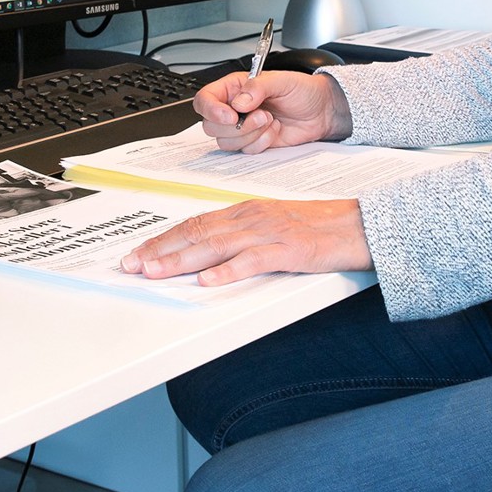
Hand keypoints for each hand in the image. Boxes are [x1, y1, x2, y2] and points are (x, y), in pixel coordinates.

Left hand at [120, 199, 370, 285]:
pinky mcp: (289, 249)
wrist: (359, 225)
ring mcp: (269, 232)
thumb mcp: (271, 226)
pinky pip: (254, 260)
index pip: (195, 224)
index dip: (164, 240)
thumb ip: (240, 238)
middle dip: (161, 251)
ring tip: (155, 271)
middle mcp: (251, 217)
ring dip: (182, 259)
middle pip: (197, 233)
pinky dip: (229, 270)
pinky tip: (210, 279)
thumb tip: (205, 257)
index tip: (139, 254)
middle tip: (132, 265)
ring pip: (216, 245)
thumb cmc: (317, 228)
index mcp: (245, 211)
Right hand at [193, 70, 351, 153]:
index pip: (205, 99)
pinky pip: (245, 151)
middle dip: (237, 126)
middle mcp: (234, 108)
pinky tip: (274, 130)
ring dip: (251, 134)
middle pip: (211, 125)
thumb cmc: (302, 91)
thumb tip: (240, 102)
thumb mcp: (282, 81)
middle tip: (262, 115)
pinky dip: (261, 142)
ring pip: (226, 142)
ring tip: (270, 120)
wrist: (321, 111)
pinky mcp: (253, 143)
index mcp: (234, 88)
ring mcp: (242, 128)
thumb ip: (258, 87)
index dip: (211, 110)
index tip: (230, 116)